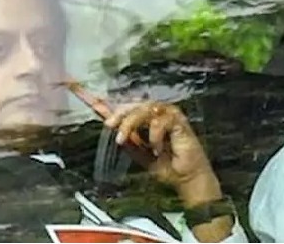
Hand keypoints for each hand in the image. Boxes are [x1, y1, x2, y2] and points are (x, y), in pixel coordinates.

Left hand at [105, 102, 233, 241]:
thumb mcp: (140, 155)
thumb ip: (129, 142)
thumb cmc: (169, 167)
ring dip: (131, 122)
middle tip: (109, 125)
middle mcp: (160, 114)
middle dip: (120, 113)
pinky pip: (161, 121)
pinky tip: (156, 148)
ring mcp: (171, 116)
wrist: (187, 179)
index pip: (131, 108)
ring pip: (146, 108)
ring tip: (122, 138)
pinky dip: (154, 134)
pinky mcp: (180, 122)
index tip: (96, 105)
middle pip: (137, 104)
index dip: (115, 107)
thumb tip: (112, 131)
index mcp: (150, 120)